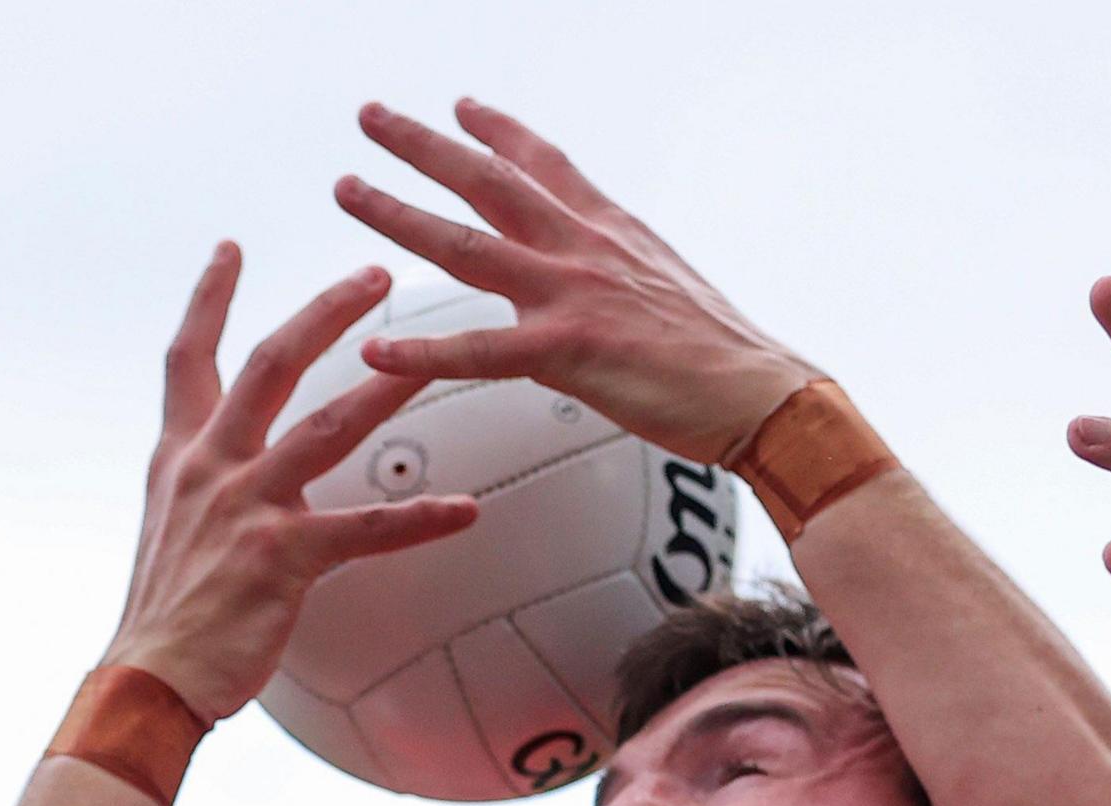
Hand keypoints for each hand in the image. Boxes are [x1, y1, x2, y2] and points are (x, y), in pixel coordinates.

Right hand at [99, 250, 480, 720]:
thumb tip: (245, 475)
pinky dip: (419, 520)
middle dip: (325, 312)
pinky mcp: (278, 558)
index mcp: (180, 457)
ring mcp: (245, 508)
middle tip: (375, 274)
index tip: (231, 248)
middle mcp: (210, 467)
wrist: (146, 680)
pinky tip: (466, 510)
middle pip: (271, 364)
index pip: (188, 359)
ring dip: (384, 389)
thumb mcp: (171, 531)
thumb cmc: (165, 617)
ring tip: (433, 360)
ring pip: (326, 428)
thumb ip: (207, 489)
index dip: (209, 299)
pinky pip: (365, 532)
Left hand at [331, 102, 812, 464]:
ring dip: (398, 213)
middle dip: (423, 145)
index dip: (498, 130)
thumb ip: (620, 270)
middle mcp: (583, 247)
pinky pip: (479, 351)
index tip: (461, 107)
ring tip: (347, 190)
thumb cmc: (722, 355)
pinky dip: (423, 353)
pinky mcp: (568, 350)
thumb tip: (606, 275)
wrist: (763, 392)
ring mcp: (571, 293)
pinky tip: (376, 349)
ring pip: (465, 244)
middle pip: (486, 180)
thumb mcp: (667, 284)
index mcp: (609, 229)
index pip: (544, 162)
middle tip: (371, 117)